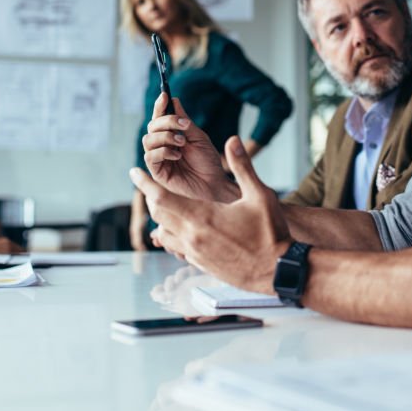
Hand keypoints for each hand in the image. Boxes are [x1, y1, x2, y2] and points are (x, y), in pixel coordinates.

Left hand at [130, 135, 290, 293]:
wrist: (277, 270)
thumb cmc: (271, 232)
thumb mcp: (260, 195)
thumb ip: (243, 166)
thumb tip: (233, 140)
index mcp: (202, 217)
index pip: (161, 197)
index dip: (144, 183)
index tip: (133, 172)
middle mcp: (192, 237)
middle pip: (158, 214)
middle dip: (151, 197)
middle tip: (149, 185)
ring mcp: (195, 253)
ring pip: (164, 233)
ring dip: (161, 217)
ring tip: (165, 204)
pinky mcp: (201, 265)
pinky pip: (177, 247)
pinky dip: (173, 234)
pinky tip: (183, 228)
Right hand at [143, 94, 238, 201]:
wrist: (215, 182)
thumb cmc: (208, 160)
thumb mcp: (198, 137)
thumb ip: (185, 121)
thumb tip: (174, 100)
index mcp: (171, 134)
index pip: (160, 117)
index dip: (160, 105)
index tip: (165, 95)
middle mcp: (162, 145)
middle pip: (152, 126)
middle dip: (166, 122)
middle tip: (183, 125)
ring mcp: (159, 158)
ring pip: (148, 140)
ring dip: (165, 137)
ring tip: (182, 142)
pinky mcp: (158, 172)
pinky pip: (150, 157)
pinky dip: (163, 151)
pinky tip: (177, 155)